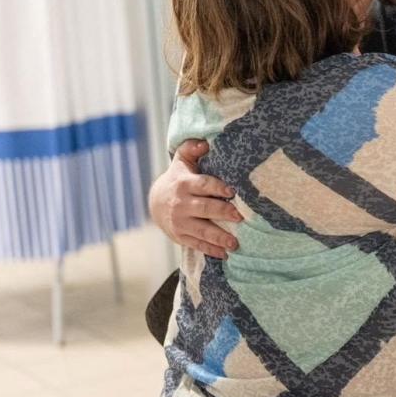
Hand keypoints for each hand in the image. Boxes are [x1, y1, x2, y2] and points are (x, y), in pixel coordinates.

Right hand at [148, 139, 240, 258]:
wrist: (155, 202)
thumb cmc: (178, 178)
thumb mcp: (181, 162)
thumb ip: (191, 150)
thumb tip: (204, 142)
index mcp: (184, 184)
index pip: (203, 185)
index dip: (217, 188)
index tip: (232, 192)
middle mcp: (182, 204)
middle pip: (205, 209)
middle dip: (222, 213)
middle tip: (240, 217)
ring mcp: (180, 222)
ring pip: (202, 230)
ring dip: (219, 237)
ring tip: (235, 243)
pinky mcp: (181, 236)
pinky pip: (197, 244)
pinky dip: (211, 250)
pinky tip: (225, 254)